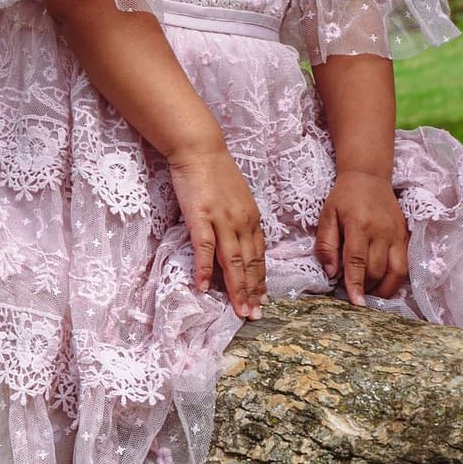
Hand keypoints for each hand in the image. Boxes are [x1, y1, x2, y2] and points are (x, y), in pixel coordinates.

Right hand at [167, 142, 265, 316]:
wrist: (200, 149)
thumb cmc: (215, 172)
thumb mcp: (236, 198)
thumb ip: (238, 220)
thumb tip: (237, 241)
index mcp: (251, 218)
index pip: (259, 255)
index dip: (260, 279)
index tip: (262, 299)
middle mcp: (242, 222)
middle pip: (250, 263)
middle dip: (253, 291)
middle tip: (254, 315)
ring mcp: (222, 220)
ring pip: (233, 260)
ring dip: (237, 288)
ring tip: (239, 310)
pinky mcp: (201, 217)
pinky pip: (206, 248)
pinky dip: (206, 269)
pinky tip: (204, 287)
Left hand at [315, 169, 408, 301]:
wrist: (369, 177)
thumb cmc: (343, 198)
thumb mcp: (327, 216)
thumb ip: (326, 245)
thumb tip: (332, 273)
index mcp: (359, 225)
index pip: (357, 261)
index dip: (356, 284)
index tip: (355, 303)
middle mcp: (381, 231)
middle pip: (377, 270)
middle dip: (366, 288)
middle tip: (354, 293)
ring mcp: (397, 235)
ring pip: (396, 272)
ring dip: (383, 289)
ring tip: (369, 292)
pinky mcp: (405, 237)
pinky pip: (405, 266)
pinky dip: (395, 280)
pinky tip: (383, 284)